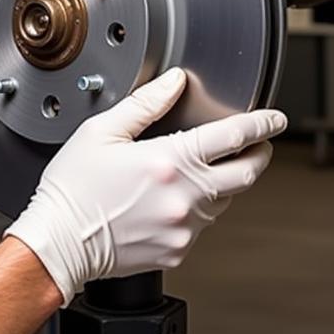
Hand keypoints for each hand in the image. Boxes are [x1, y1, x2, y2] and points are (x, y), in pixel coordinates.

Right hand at [5, 67, 286, 305]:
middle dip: (258, 155)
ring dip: (222, 183)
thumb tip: (174, 82)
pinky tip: (167, 202)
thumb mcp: (100, 133)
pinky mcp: (178, 250)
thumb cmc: (72, 189)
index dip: (262, 124)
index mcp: (167, 161)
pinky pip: (201, 226)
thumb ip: (144, 104)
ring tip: (198, 172)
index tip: (274, 119)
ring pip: (225, 200)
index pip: (234, 137)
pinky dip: (196, 210)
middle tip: (256, 146)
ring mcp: (184, 228)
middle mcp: (184, 197)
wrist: (59, 242)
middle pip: (247, 174)